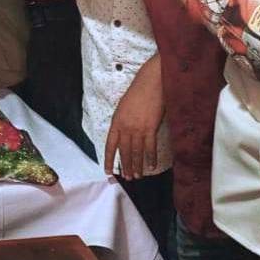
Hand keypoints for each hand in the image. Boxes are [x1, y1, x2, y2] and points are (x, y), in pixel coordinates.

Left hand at [104, 56, 164, 180]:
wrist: (151, 82)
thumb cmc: (138, 91)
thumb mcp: (124, 106)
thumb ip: (123, 122)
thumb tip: (126, 135)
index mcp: (116, 122)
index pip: (110, 145)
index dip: (108, 159)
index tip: (108, 170)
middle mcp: (125, 127)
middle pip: (124, 152)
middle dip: (125, 166)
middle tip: (127, 178)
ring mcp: (138, 129)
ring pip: (136, 152)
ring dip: (136, 166)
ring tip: (137, 176)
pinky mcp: (151, 128)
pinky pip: (150, 147)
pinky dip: (151, 158)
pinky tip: (151, 166)